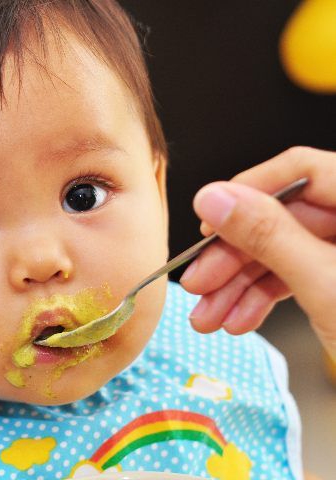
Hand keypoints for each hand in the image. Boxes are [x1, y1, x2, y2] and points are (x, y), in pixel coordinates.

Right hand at [179, 147, 335, 357]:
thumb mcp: (328, 286)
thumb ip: (269, 236)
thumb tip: (216, 198)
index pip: (302, 171)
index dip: (247, 193)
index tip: (209, 220)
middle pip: (284, 220)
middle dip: (234, 259)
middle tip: (198, 283)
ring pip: (284, 254)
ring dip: (239, 287)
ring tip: (210, 317)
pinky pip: (297, 279)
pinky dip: (264, 302)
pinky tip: (240, 321)